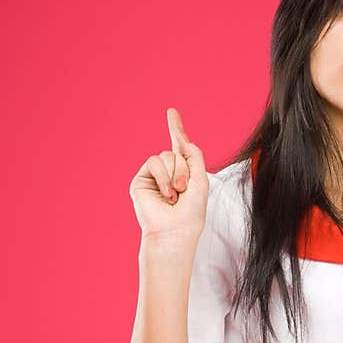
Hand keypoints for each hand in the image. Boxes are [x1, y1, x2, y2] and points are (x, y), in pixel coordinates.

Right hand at [128, 106, 208, 241]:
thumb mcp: (201, 179)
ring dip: (176, 174)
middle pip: (176, 151)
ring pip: (166, 155)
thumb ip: (194, 155)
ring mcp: (153, 176)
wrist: (175, 230)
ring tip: (175, 195)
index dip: (175, 128)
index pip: (179, 146)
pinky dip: (163, 176)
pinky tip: (166, 194)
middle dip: (184, 169)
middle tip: (184, 190)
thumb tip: (183, 138)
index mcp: (184, 172)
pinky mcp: (141, 180)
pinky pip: (154, 161)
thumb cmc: (191, 212)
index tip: (171, 112)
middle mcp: (167, 172)